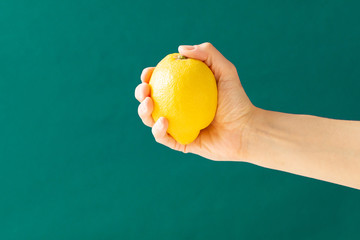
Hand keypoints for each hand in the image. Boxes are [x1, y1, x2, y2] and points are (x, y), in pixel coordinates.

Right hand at [135, 42, 255, 160]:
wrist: (245, 130)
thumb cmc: (237, 101)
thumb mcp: (226, 71)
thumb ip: (208, 53)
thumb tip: (180, 49)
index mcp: (183, 93)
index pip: (160, 83)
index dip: (148, 77)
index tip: (149, 73)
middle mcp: (177, 109)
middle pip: (150, 101)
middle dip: (140, 94)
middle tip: (146, 90)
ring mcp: (177, 126)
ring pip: (151, 120)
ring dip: (143, 112)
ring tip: (149, 104)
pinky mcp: (180, 143)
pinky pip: (163, 138)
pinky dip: (158, 130)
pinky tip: (163, 121)